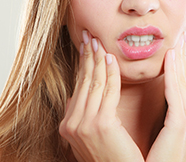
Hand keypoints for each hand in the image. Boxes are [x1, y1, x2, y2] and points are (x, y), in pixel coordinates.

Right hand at [59, 31, 143, 161]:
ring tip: (98, 41)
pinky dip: (109, 73)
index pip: (79, 88)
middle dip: (87, 56)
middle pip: (83, 82)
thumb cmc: (116, 159)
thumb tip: (91, 96)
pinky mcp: (99, 125)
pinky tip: (111, 58)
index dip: (83, 65)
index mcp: (70, 125)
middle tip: (89, 35)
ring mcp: (82, 125)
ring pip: (93, 83)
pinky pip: (106, 92)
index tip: (87, 47)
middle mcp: (71, 124)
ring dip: (97, 59)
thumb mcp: (97, 136)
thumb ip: (93, 116)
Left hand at [146, 31, 185, 161]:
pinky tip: (170, 57)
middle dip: (184, 58)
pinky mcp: (184, 125)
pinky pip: (178, 92)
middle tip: (179, 36)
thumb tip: (169, 98)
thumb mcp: (167, 134)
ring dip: (179, 60)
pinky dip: (174, 73)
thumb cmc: (157, 161)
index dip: (184, 66)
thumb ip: (172, 115)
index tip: (178, 48)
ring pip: (185, 83)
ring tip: (174, 41)